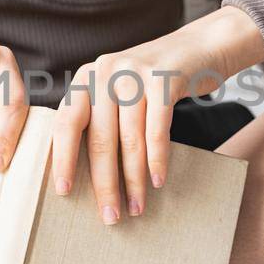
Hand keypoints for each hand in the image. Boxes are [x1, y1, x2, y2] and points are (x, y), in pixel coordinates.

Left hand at [52, 6, 263, 225]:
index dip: (63, 159)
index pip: (66, 123)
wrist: (200, 47)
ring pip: (129, 138)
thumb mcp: (118, 91)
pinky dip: (157, 158)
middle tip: (109, 216)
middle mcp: (105, 71)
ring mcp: (134, 73)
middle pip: (99, 137)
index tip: (64, 192)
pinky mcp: (164, 79)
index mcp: (86, 78)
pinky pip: (157, 128)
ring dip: (133, 179)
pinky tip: (157, 181)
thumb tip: (83, 175)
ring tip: (136, 207)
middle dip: (104, 183)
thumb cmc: (153, 82)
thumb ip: (99, 118)